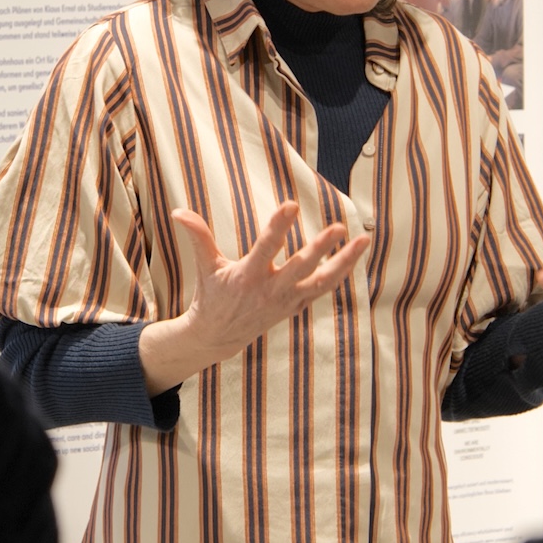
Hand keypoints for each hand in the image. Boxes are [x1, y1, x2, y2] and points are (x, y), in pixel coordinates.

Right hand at [137, 199, 372, 392]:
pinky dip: (341, 273)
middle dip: (320, 248)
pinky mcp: (297, 306)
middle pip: (301, 267)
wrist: (219, 337)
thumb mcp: (205, 267)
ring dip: (345, 262)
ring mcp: (287, 300)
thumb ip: (198, 237)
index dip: (278, 226)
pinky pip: (324, 288)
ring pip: (322, 281)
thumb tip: (178, 211)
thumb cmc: (212, 296)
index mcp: (248, 276)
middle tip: (339, 228)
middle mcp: (271, 289)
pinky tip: (356, 254)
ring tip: (364, 240)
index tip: (291, 205)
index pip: (266, 247)